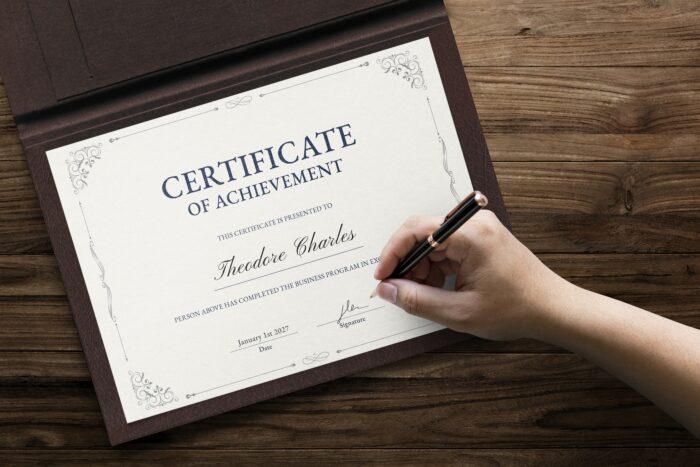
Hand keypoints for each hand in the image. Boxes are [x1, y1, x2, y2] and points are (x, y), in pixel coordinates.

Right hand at [372, 210, 572, 340]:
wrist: (552, 309)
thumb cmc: (516, 309)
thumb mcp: (459, 311)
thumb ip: (416, 299)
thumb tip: (387, 289)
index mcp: (470, 234)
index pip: (416, 229)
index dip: (392, 252)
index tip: (382, 275)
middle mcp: (474, 223)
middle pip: (423, 235)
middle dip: (407, 264)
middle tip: (399, 290)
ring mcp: (479, 229)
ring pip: (433, 243)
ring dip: (422, 268)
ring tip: (423, 295)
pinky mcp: (482, 239)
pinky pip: (447, 248)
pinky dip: (437, 268)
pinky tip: (438, 289)